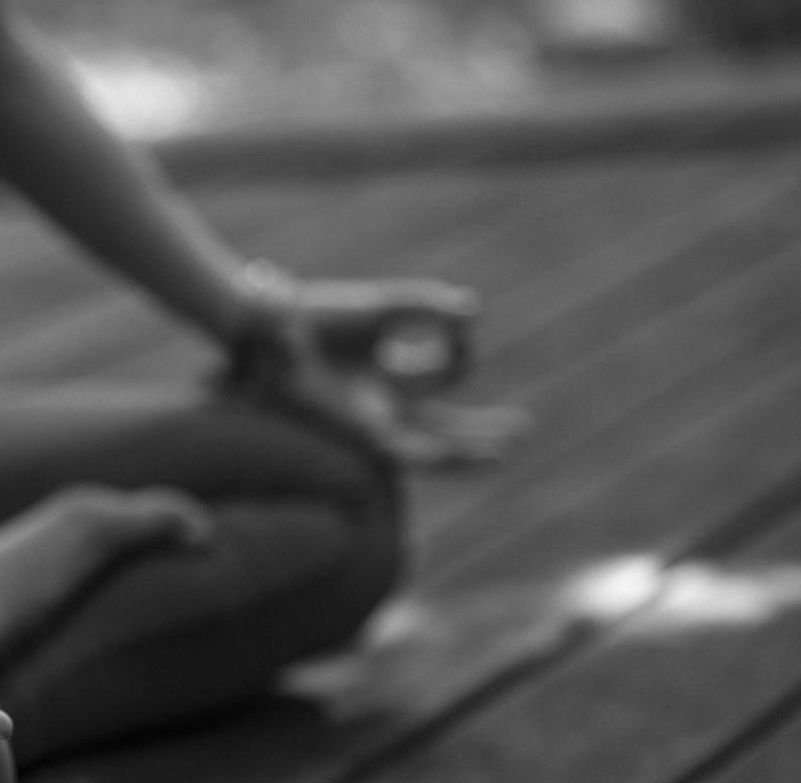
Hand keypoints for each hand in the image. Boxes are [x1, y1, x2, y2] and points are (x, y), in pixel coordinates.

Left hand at [227, 267, 531, 466]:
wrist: (275, 328)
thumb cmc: (323, 316)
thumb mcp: (388, 308)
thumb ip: (431, 307)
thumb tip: (474, 313)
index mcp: (392, 376)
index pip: (446, 372)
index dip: (461, 344)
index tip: (459, 320)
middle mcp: (385, 405)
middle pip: (445, 426)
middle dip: (484, 430)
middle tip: (525, 430)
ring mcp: (374, 422)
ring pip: (430, 449)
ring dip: (469, 453)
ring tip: (507, 451)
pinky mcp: (361, 433)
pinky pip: (406, 452)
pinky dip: (437, 454)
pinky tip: (464, 456)